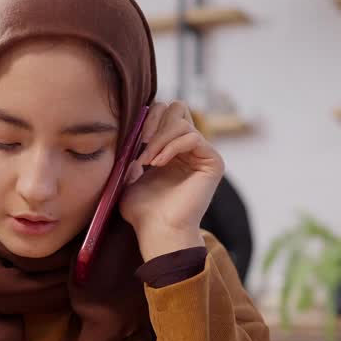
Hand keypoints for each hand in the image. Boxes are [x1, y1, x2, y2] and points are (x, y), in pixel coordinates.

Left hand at [118, 100, 223, 260]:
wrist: (159, 232)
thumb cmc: (143, 212)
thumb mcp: (128, 177)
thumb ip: (130, 153)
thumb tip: (133, 134)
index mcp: (171, 149)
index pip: (164, 113)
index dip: (148, 118)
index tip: (133, 139)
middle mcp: (189, 149)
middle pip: (177, 108)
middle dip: (155, 121)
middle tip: (142, 143)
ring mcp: (202, 154)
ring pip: (182, 121)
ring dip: (160, 138)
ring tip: (148, 161)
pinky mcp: (213, 162)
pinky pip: (193, 137)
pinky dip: (172, 146)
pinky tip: (158, 163)